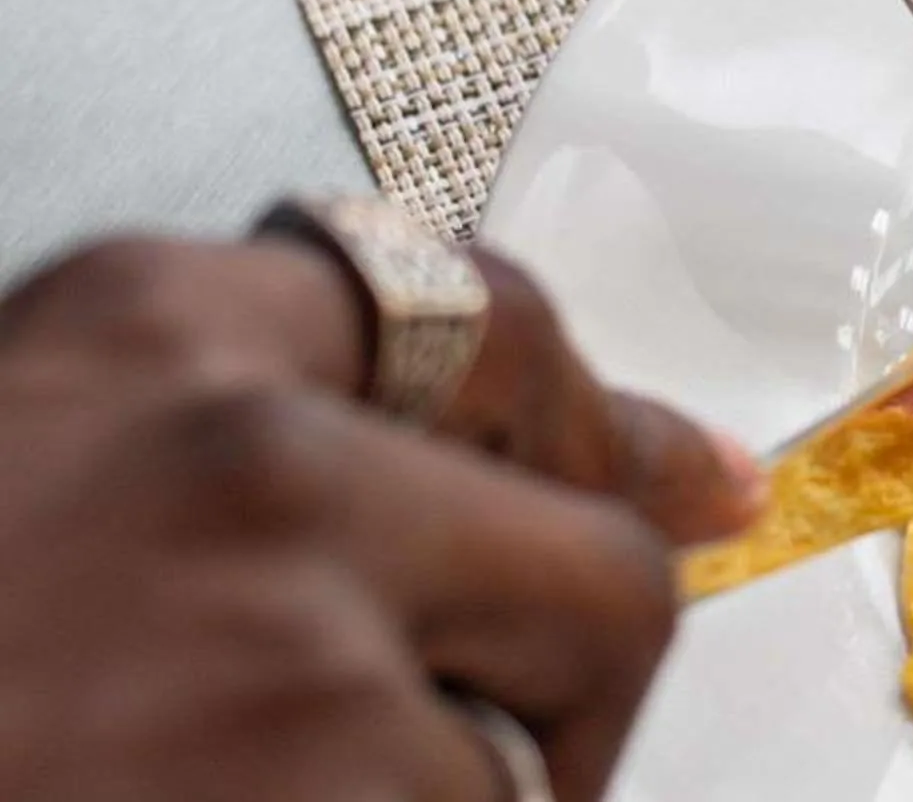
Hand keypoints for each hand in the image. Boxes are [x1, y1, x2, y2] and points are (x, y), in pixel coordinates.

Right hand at [0, 232, 762, 799]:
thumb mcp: (34, 481)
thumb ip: (263, 449)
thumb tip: (647, 477)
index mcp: (140, 329)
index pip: (486, 318)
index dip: (593, 426)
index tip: (688, 479)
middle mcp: (246, 459)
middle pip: (593, 568)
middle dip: (548, 692)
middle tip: (423, 758)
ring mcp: (289, 663)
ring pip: (525, 775)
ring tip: (199, 799)